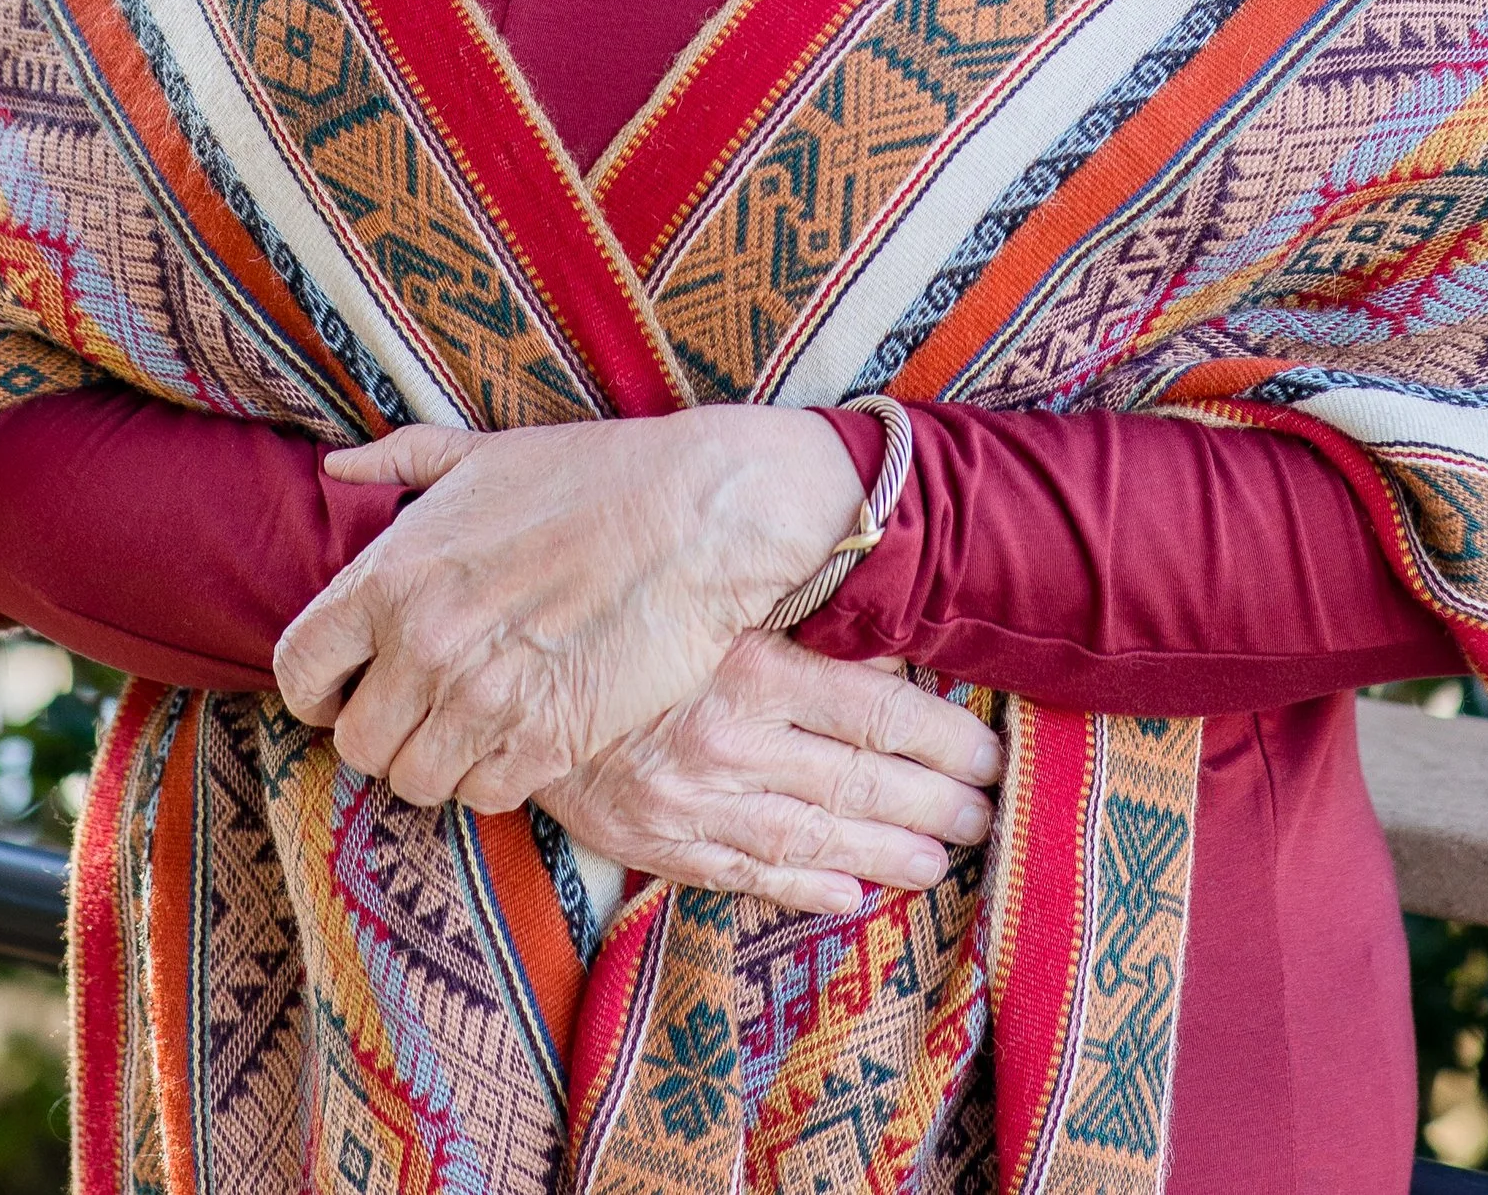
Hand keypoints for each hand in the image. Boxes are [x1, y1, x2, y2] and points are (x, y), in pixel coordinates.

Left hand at [272, 409, 862, 811]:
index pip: (299, 671)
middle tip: (420, 709)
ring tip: (471, 725)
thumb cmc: (590, 475)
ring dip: (436, 761)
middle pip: (356, 744)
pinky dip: (492, 776)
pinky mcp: (545, 741)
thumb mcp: (481, 454)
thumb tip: (334, 466)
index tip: (345, 687)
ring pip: (415, 782)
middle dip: (381, 732)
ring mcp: (483, 700)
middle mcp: (423, 646)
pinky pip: (483, 796)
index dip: (315, 688)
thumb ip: (398, 462)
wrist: (696, 515)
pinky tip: (518, 735)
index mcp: (391, 576)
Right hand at [544, 631, 1003, 918]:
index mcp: (749, 669)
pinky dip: (802, 888)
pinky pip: (745, 873)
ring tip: (939, 859)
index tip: (986, 751)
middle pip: (857, 781)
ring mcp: (692, 801)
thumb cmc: (619, 608)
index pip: (875, 713)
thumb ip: (796, 619)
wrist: (501, 666)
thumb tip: (884, 644)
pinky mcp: (655, 838)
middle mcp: (729, 741)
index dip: (940, 739)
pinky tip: (850, 896)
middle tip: (983, 813)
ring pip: (812, 835)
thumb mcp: (709, 591)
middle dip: (932, 802)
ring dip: (885, 852)